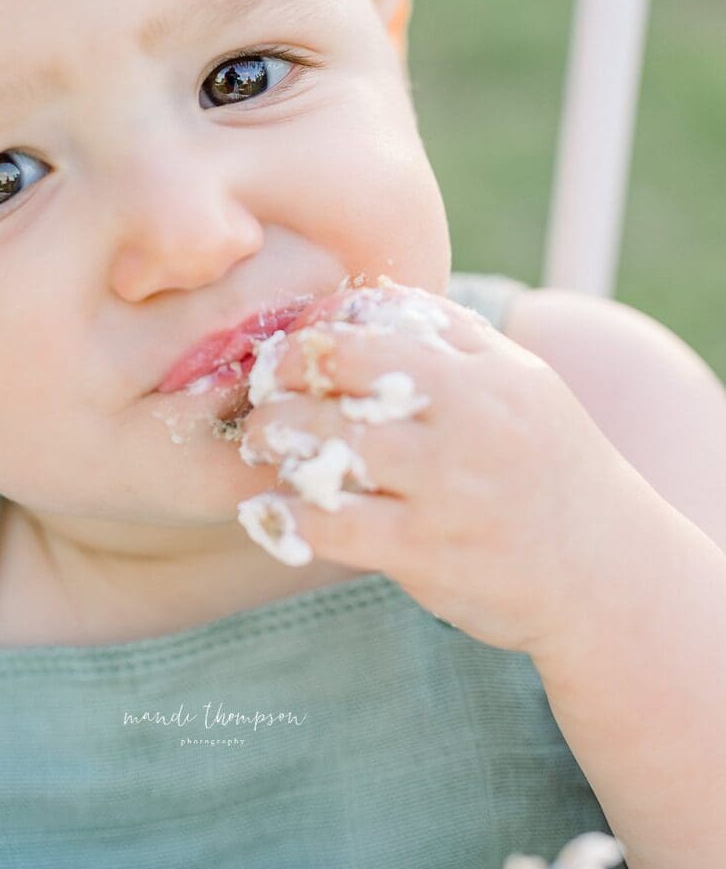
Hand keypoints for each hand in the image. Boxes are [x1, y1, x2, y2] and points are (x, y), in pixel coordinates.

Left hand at [232, 278, 654, 658]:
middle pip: (340, 376)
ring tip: (262, 445)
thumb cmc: (548, 464)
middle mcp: (464, 420)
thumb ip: (450, 337)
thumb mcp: (518, 381)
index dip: (310, 334)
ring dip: (276, 442)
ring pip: (329, 446)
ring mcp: (444, 489)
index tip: (286, 351)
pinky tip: (274, 508)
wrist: (608, 569)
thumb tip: (364, 299)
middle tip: (260, 396)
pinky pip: (333, 525)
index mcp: (480, 371)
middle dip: (281, 381)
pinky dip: (289, 514)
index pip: (369, 327)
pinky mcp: (425, 553)